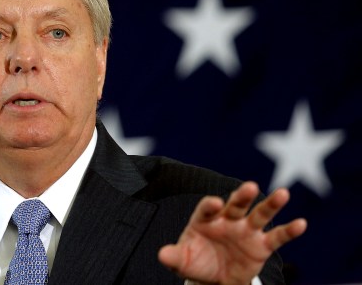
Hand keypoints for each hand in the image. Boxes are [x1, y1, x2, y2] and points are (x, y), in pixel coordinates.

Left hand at [158, 181, 306, 284]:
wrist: (215, 278)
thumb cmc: (196, 262)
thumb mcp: (183, 261)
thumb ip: (174, 255)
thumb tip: (162, 254)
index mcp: (205, 220)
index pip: (206, 209)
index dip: (210, 206)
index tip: (213, 203)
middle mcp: (227, 220)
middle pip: (236, 205)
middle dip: (242, 196)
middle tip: (251, 186)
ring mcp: (246, 230)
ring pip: (259, 214)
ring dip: (271, 204)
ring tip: (283, 193)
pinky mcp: (261, 245)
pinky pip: (277, 236)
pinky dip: (289, 230)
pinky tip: (301, 223)